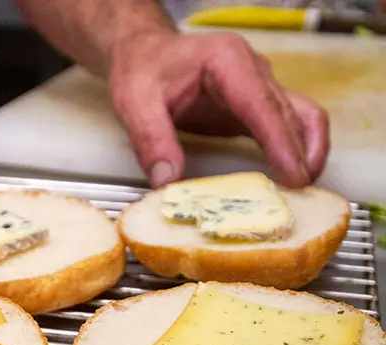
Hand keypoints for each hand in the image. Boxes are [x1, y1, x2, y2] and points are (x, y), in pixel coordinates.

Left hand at [108, 31, 328, 188]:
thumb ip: (151, 140)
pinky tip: (292, 175)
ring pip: (300, 117)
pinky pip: (288, 124)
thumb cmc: (141, 69)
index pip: (262, 104)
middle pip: (287, 113)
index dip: (280, 142)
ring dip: (307, 151)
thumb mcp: (134, 102)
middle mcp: (252, 69)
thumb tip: (168, 181)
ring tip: (302, 188)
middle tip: (297, 195)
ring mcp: (258, 86)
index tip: (292, 175)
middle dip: (297, 154)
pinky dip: (296, 148)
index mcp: (226, 60)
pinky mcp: (255, 105)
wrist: (143, 53)